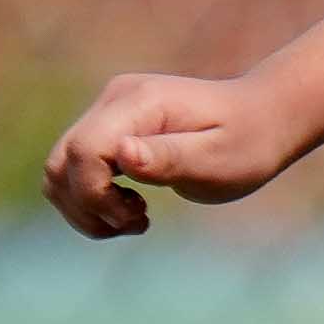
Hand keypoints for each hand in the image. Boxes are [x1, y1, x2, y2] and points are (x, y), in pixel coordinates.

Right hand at [43, 71, 299, 236]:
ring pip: (59, 169)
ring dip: (86, 207)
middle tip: (137, 224)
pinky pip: (76, 169)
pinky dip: (92, 199)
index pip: (84, 150)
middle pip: (61, 162)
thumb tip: (122, 155)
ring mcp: (108, 111)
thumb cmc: (248, 142)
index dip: (95, 194)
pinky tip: (132, 209)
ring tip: (136, 220)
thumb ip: (169, 158)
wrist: (264, 119)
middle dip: (88, 207)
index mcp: (142, 103)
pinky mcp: (109, 127)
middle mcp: (115, 99)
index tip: (137, 217)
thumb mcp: (218, 159)